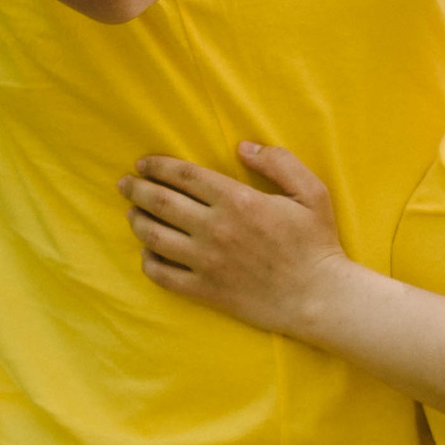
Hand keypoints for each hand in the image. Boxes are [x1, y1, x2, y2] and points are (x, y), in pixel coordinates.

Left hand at [122, 143, 349, 336]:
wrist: (319, 298)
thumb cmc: (317, 243)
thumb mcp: (311, 192)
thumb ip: (279, 162)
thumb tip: (243, 146)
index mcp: (237, 200)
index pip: (183, 176)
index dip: (158, 166)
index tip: (143, 163)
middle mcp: (215, 229)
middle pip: (160, 202)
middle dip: (136, 189)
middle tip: (125, 184)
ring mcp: (206, 262)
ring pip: (154, 236)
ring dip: (136, 221)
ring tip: (131, 213)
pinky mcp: (205, 290)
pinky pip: (163, 274)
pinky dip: (148, 260)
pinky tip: (148, 252)